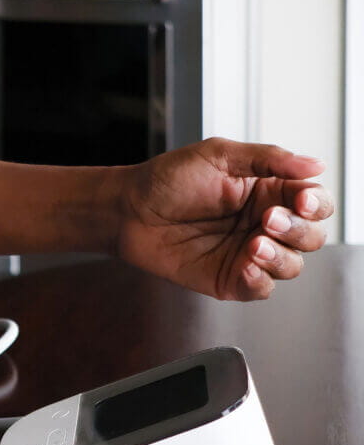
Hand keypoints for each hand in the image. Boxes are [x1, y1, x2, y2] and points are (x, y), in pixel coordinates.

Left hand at [117, 138, 332, 300]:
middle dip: (298, 230)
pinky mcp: (227, 278)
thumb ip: (267, 159)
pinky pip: (260, 288)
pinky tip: (246, 265)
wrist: (128, 210)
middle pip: (311, 237)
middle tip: (269, 220)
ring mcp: (246, 253)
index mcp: (268, 192)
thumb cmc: (167, 180)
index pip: (313, 202)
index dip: (315, 203)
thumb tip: (315, 164)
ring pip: (291, 265)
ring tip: (253, 244)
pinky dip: (260, 280)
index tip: (301, 200)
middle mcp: (263, 224)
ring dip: (281, 256)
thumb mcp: (219, 155)